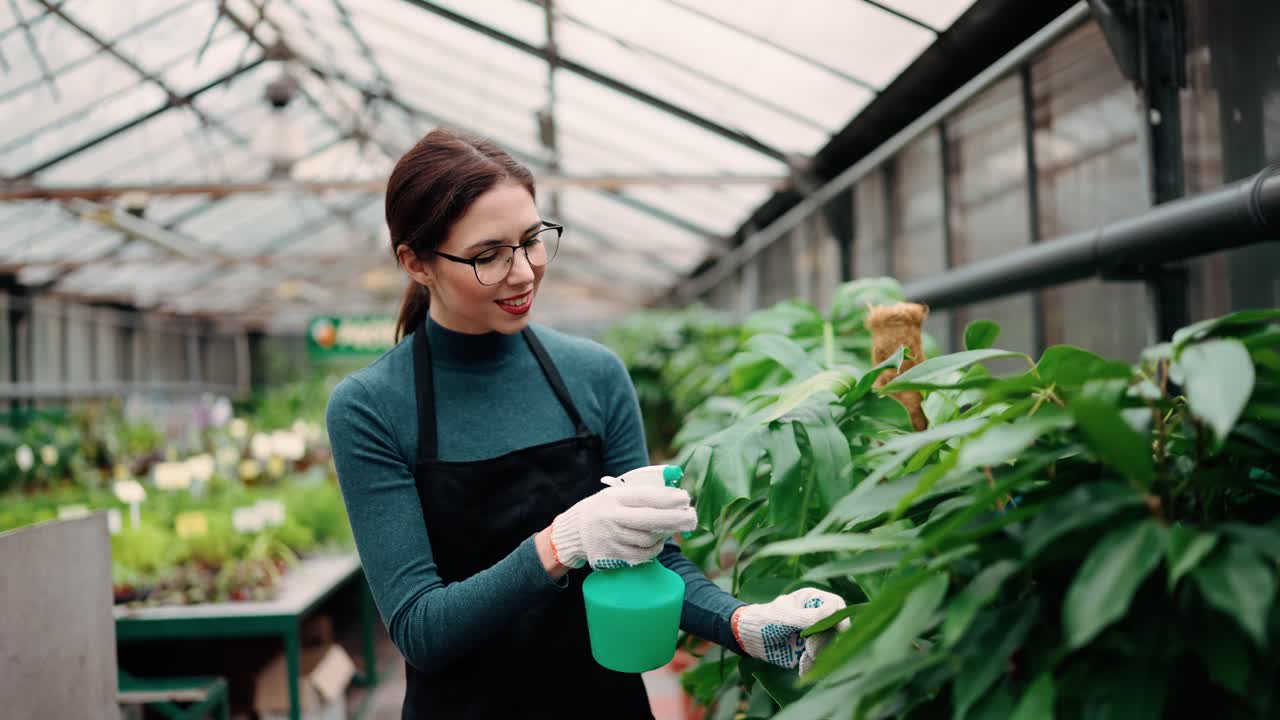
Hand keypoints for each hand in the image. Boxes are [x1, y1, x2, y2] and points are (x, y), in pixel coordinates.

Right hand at [548, 484, 696, 570]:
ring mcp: (613, 537)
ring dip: (664, 535)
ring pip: (648, 539)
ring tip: (670, 529)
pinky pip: (642, 554)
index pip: (646, 496)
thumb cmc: (605, 508)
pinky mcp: (613, 554)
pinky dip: (654, 549)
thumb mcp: (617, 494)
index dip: (668, 498)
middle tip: (692, 518)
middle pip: (651, 519)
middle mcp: (613, 517)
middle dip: (675, 519)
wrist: (575, 531)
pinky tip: (657, 543)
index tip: (686, 498)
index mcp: (615, 497)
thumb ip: (643, 494)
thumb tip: (676, 496)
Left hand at [732, 588, 849, 676]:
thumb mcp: (786, 617)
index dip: (841, 617)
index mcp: (812, 600)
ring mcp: (813, 634)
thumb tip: (836, 609)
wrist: (747, 638)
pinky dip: (811, 665)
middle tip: (811, 649)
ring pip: (829, 646)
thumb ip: (810, 616)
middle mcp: (816, 617)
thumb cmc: (764, 619)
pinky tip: (802, 667)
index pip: (837, 606)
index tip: (839, 631)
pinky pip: (817, 660)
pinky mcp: (807, 650)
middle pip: (836, 628)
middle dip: (827, 641)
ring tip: (804, 656)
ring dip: (819, 654)